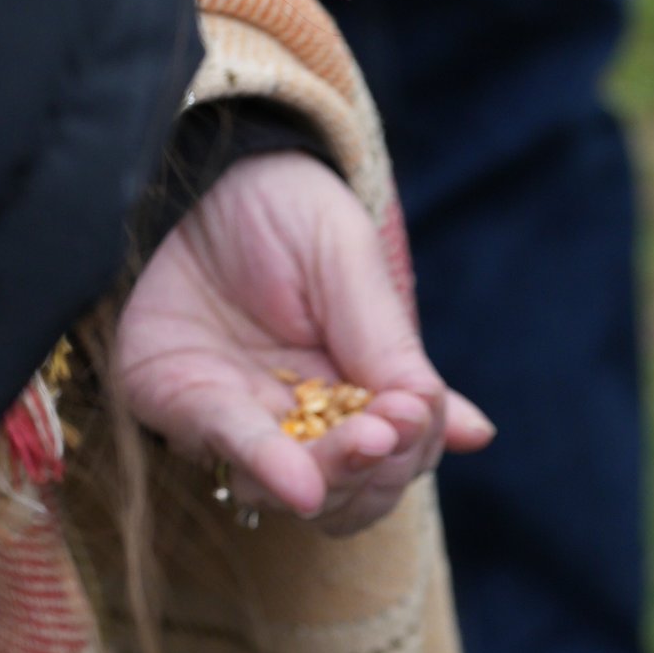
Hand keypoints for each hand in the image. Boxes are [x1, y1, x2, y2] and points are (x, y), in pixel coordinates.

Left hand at [113, 151, 492, 537]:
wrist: (196, 161)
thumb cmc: (284, 209)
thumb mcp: (350, 260)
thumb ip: (394, 347)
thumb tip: (475, 437)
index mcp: (354, 390)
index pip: (398, 453)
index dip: (410, 447)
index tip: (415, 416)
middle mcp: (299, 422)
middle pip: (353, 489)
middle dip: (376, 471)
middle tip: (388, 434)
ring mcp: (239, 423)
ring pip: (297, 491)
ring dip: (334, 477)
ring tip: (364, 445)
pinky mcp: (178, 408)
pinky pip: (226, 450)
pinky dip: (268, 467)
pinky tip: (301, 480)